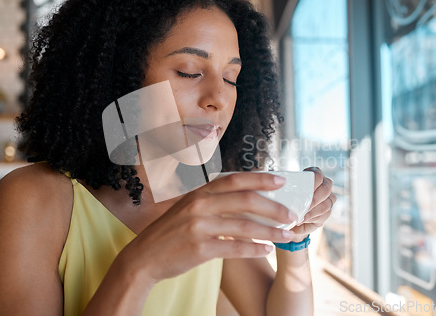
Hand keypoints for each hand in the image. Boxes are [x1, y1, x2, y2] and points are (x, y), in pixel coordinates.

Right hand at [122, 173, 296, 282]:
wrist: (143, 257)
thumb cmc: (170, 233)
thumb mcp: (187, 209)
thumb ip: (212, 203)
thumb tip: (245, 201)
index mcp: (199, 193)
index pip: (235, 180)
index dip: (260, 178)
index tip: (281, 181)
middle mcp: (199, 205)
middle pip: (245, 201)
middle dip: (273, 207)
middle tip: (292, 214)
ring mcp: (199, 227)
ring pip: (245, 226)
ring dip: (270, 231)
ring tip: (287, 235)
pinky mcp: (200, 249)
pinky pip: (235, 248)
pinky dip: (254, 249)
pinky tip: (266, 250)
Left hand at [290, 167, 335, 241]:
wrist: (290, 218)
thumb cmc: (286, 201)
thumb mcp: (284, 192)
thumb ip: (284, 188)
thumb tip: (277, 186)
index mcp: (314, 176)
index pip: (317, 175)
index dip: (313, 181)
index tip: (304, 189)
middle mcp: (324, 185)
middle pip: (325, 189)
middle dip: (314, 198)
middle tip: (302, 206)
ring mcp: (328, 199)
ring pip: (326, 203)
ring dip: (312, 210)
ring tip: (300, 216)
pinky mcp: (327, 212)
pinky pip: (325, 214)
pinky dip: (312, 217)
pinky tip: (303, 220)